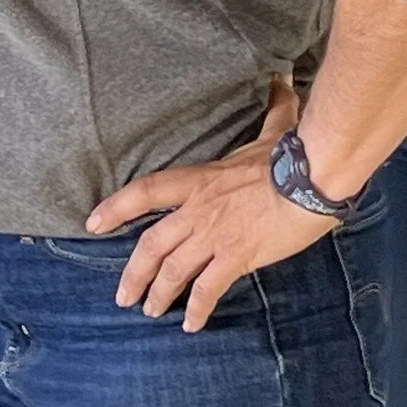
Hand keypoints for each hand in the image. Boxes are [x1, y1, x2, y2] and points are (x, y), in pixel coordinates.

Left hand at [86, 76, 331, 331]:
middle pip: (152, 245)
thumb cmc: (293, 155)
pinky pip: (208, 289)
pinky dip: (197, 308)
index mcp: (200, 180)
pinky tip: (191, 324)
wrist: (312, 180)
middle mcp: (198, 211)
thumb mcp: (274, 132)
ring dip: (159, 294)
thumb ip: (274, 111)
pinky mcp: (237, 256)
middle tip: (123, 296)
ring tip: (151, 311)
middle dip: (134, 273)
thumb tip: (283, 82)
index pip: (146, 192)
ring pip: (174, 270)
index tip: (94, 223)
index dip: (117, 208)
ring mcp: (215, 235)